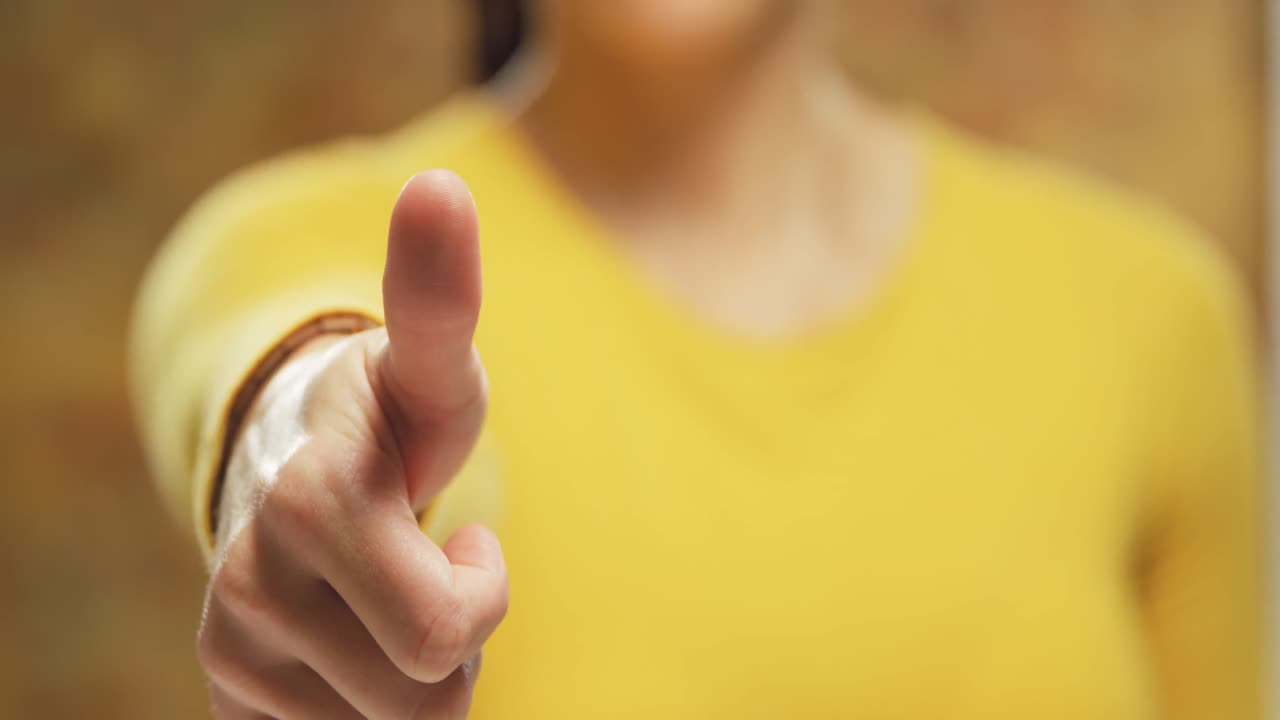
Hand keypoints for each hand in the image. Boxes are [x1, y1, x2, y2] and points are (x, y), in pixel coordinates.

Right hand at [197, 171, 505, 718]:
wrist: (290, 463)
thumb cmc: (390, 419)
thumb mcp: (435, 368)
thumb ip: (442, 297)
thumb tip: (439, 185)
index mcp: (313, 504)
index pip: (447, 633)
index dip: (479, 595)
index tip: (465, 539)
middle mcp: (252, 584)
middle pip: (429, 696)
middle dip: (455, 642)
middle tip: (430, 567)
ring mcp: (232, 647)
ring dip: (415, 673)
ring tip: (387, 593)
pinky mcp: (228, 693)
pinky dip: (366, 702)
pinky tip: (350, 635)